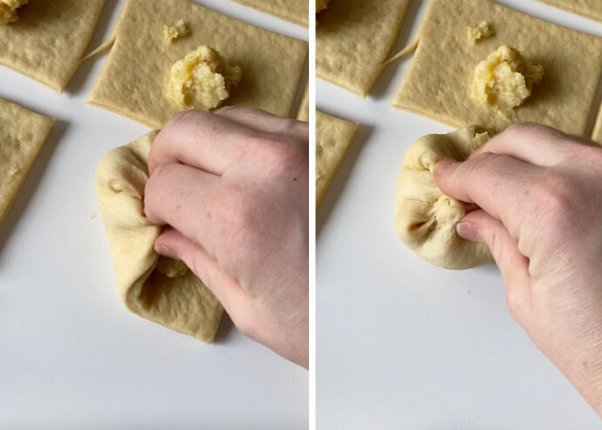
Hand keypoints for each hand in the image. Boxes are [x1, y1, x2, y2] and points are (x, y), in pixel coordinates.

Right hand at [144, 107, 308, 367]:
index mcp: (237, 214)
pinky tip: (246, 177)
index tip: (163, 220)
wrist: (384, 307)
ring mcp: (298, 146)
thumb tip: (168, 233)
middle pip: (182, 130)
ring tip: (211, 185)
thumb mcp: (246, 305)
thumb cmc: (318, 320)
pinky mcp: (319, 142)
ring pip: (221, 117)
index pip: (163, 183)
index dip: (155, 205)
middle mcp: (266, 167)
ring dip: (205, 146)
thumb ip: (198, 258)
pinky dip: (242, 141)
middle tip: (175, 193)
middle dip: (167, 161)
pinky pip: (262, 122)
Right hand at [434, 123, 601, 428]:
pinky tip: (535, 192)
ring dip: (519, 158)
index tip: (443, 178)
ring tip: (500, 192)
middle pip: (518, 141)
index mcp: (550, 207)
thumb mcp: (523, 292)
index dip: (457, 176)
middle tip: (468, 185)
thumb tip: (474, 216)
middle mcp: (587, 178)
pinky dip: (551, 164)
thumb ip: (496, 238)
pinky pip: (580, 155)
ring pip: (550, 140)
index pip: (486, 172)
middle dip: (486, 159)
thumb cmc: (590, 339)